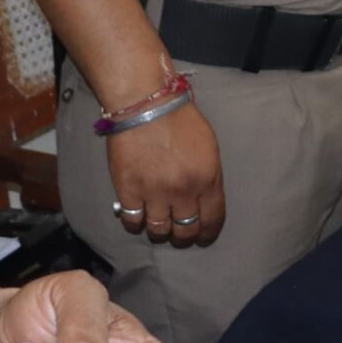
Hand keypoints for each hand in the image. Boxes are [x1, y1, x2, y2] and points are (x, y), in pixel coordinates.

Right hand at [106, 99, 224, 247]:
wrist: (146, 104)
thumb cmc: (180, 119)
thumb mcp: (208, 147)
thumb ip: (209, 175)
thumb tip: (204, 198)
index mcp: (207, 179)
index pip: (212, 219)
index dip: (208, 234)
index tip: (204, 238)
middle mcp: (183, 191)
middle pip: (185, 231)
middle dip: (184, 236)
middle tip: (180, 234)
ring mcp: (154, 193)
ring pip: (159, 232)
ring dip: (160, 232)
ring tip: (159, 225)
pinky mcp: (128, 191)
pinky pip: (133, 221)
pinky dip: (136, 223)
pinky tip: (138, 216)